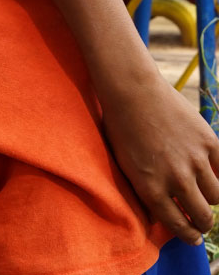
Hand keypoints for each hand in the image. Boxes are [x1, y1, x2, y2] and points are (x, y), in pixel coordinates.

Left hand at [102, 76, 218, 244]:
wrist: (133, 93)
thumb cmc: (122, 128)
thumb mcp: (126, 166)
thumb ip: (146, 189)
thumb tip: (162, 210)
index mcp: (150, 188)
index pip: (177, 224)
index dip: (188, 234)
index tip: (193, 237)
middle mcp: (175, 179)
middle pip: (202, 215)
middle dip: (203, 223)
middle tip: (202, 221)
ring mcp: (195, 161)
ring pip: (216, 197)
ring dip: (211, 199)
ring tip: (204, 196)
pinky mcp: (209, 143)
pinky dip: (218, 175)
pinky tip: (210, 174)